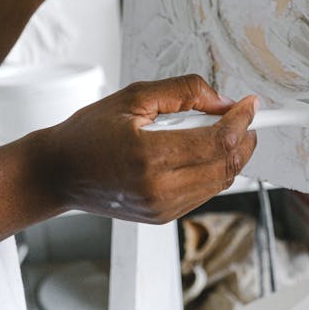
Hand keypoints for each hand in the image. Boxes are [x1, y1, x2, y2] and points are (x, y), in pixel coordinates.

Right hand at [41, 75, 258, 223]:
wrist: (58, 174)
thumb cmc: (88, 133)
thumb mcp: (134, 97)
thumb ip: (184, 93)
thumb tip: (224, 102)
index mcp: (150, 156)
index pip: (218, 141)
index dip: (242, 120)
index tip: (250, 104)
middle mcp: (160, 189)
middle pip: (227, 165)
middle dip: (245, 139)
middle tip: (244, 118)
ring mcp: (163, 208)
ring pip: (221, 182)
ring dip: (231, 155)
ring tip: (221, 131)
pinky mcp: (163, 217)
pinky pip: (205, 192)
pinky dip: (214, 171)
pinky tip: (201, 151)